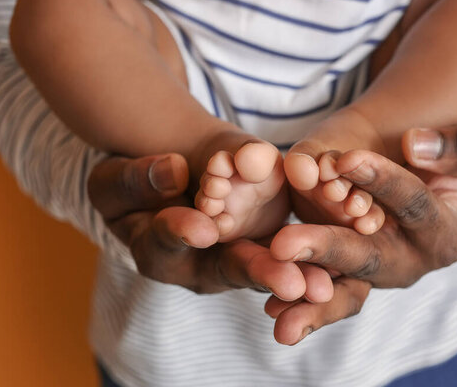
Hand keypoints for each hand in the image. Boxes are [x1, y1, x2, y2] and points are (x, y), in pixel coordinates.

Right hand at [87, 154, 329, 300]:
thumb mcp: (117, 177)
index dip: (182, 232)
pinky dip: (311, 260)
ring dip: (297, 276)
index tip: (204, 228)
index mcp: (155, 250)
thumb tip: (175, 170)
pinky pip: (287, 255)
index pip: (166, 241)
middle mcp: (199, 264)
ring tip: (324, 286)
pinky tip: (339, 267)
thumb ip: (140, 178)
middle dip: (260, 273)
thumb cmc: (133, 184)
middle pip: (228, 268)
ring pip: (265, 268)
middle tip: (291, 284)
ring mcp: (232, 257)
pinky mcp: (261, 243)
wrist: (169, 181)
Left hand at [267, 125, 456, 344]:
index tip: (346, 159)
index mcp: (444, 235)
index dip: (382, 181)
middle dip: (326, 250)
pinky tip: (269, 310)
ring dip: (307, 297)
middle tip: (285, 246)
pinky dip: (299, 302)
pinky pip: (325, 290)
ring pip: (343, 288)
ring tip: (273, 308)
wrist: (429, 180)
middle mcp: (408, 261)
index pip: (412, 205)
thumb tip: (415, 145)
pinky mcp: (348, 271)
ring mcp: (375, 271)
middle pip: (368, 258)